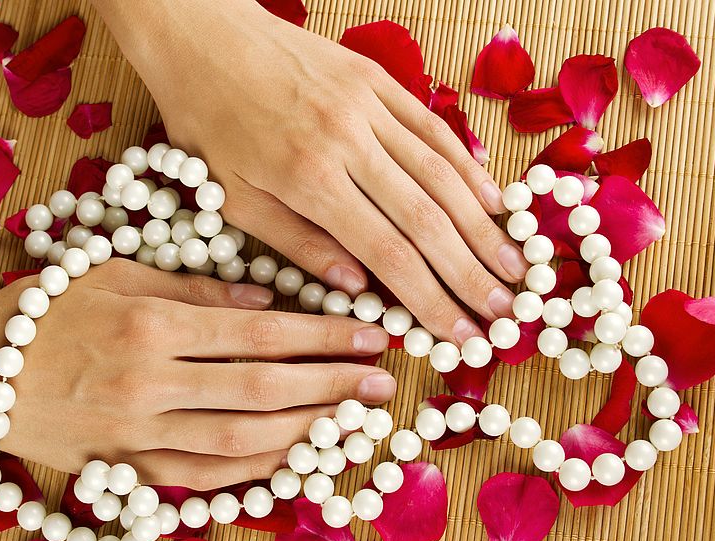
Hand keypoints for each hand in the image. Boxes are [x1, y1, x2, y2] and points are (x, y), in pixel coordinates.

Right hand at [0, 260, 394, 487]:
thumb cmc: (45, 310)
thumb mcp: (118, 275)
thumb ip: (196, 289)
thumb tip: (265, 301)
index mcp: (153, 322)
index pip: (261, 332)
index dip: (323, 335)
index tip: (370, 335)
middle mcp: (152, 381)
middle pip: (263, 388)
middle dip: (331, 386)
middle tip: (379, 383)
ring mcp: (139, 432)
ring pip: (241, 440)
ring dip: (305, 432)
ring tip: (350, 421)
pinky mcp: (126, 467)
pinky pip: (202, 478)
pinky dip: (252, 472)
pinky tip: (291, 458)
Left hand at [94, 0, 527, 343]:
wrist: (201, 33)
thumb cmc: (207, 122)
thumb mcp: (235, 197)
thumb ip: (299, 244)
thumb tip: (357, 289)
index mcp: (307, 179)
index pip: (387, 252)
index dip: (431, 299)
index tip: (462, 333)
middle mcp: (348, 141)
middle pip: (427, 218)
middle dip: (471, 271)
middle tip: (504, 309)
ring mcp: (368, 105)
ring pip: (442, 173)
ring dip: (483, 226)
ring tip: (514, 265)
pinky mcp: (377, 80)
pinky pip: (433, 128)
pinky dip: (468, 166)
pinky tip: (492, 199)